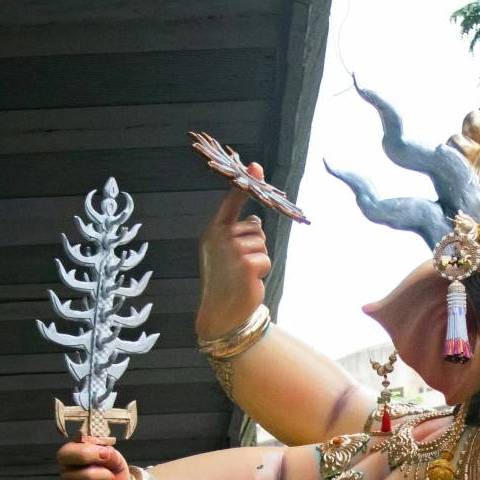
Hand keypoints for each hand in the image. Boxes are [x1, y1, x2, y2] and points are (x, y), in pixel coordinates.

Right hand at [59, 441, 131, 479]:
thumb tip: (104, 452)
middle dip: (105, 475)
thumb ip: (110, 453)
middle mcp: (66, 478)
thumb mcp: (116, 461)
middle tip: (111, 478)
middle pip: (84, 473)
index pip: (66, 453)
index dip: (87, 453)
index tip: (105, 456)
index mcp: (71, 461)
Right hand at [194, 170, 272, 340]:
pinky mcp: (246, 264)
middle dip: (254, 244)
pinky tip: (249, 280)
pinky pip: (266, 258)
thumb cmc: (225, 281)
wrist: (222, 313)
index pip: (231, 202)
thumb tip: (256, 219)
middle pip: (254, 226)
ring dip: (259, 259)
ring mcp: (232, 250)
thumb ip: (237, 233)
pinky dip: (263, 271)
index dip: (244, 184)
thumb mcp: (226, 252)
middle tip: (240, 264)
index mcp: (212, 231)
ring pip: (262, 243)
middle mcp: (219, 237)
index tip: (256, 166)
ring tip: (243, 273)